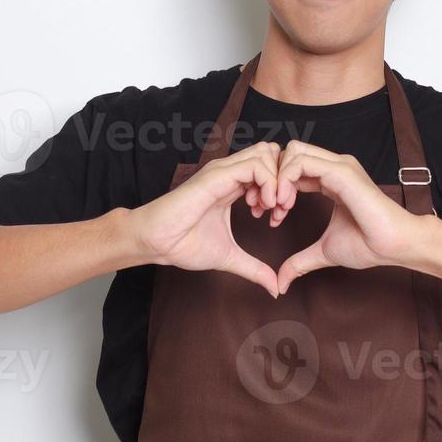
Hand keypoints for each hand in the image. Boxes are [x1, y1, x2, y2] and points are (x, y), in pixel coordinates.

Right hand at [129, 141, 283, 296]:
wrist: (156, 242)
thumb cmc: (183, 243)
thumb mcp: (230, 257)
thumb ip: (255, 269)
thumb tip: (275, 288)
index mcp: (233, 185)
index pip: (269, 168)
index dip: (282, 189)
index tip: (278, 216)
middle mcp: (229, 173)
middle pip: (272, 154)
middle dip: (285, 179)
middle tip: (280, 209)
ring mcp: (223, 171)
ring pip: (267, 153)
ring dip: (278, 181)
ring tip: (272, 208)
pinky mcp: (216, 176)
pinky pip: (254, 166)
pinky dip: (269, 183)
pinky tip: (263, 206)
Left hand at [272, 140, 420, 294]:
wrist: (394, 245)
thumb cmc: (369, 244)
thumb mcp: (324, 251)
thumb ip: (300, 261)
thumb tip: (281, 282)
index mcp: (331, 179)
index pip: (293, 166)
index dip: (275, 187)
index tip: (270, 214)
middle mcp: (334, 167)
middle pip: (289, 152)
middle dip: (272, 177)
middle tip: (268, 208)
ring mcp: (339, 166)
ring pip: (293, 152)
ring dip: (277, 178)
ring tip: (277, 207)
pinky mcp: (342, 172)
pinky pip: (302, 162)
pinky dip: (286, 179)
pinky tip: (285, 204)